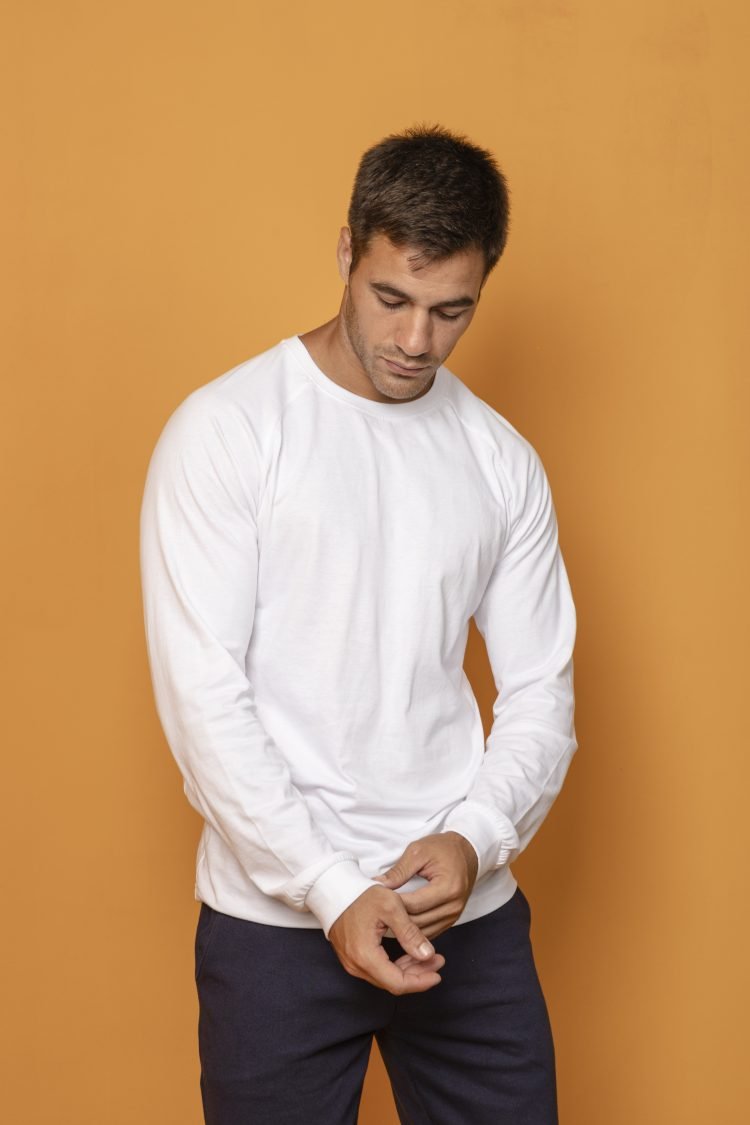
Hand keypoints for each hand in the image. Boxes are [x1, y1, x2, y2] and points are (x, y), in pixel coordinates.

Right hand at [328, 885, 444, 994]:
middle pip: (393, 983)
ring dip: (409, 970)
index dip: (420, 982)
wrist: (334, 890)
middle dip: (418, 975)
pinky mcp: (352, 958)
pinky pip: (378, 970)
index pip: (398, 983)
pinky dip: (396, 966)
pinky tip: (410, 954)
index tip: (438, 974)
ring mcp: (352, 963)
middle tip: (438, 961)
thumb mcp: (391, 907)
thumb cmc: (361, 895)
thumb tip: (427, 954)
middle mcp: (356, 965)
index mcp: (365, 955)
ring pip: (386, 977)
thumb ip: (410, 932)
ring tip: (429, 957)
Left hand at [375, 832, 478, 939]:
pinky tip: (400, 921)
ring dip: (404, 926)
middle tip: (377, 911)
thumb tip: (378, 885)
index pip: (414, 905)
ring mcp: (454, 915)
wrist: (467, 852)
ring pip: (423, 931)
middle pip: (418, 921)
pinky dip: (414, 929)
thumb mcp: (418, 851)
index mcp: (448, 888)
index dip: (393, 904)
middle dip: (396, 917)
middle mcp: (454, 906)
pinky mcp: (452, 920)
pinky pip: (429, 931)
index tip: (377, 900)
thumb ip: (399, 871)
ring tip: (385, 917)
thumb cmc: (443, 848)